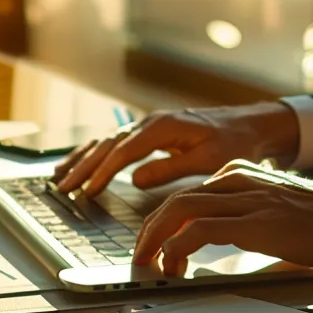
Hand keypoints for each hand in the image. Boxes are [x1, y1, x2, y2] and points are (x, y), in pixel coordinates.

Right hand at [51, 102, 300, 196]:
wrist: (252, 125)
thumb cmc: (235, 142)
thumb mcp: (207, 159)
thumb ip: (170, 169)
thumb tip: (135, 179)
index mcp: (163, 127)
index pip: (123, 150)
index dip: (103, 171)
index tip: (87, 190)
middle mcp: (151, 123)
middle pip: (108, 145)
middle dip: (83, 167)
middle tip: (62, 188)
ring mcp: (149, 126)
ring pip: (107, 142)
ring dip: (82, 160)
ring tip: (60, 177)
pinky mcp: (151, 133)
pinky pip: (115, 143)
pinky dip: (95, 155)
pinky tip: (81, 164)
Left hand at [132, 160, 312, 275]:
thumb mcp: (280, 219)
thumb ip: (250, 226)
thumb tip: (225, 257)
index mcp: (246, 177)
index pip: (191, 193)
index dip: (164, 220)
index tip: (154, 242)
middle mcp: (242, 182)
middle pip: (176, 198)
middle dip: (150, 229)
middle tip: (140, 255)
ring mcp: (248, 199)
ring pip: (180, 209)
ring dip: (155, 238)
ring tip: (149, 263)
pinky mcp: (255, 222)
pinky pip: (199, 230)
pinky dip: (178, 248)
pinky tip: (175, 266)